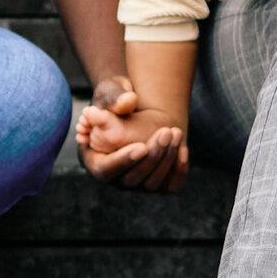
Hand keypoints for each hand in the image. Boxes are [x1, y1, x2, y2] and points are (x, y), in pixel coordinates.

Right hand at [73, 76, 188, 190]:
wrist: (140, 109)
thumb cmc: (118, 98)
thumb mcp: (111, 91)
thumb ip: (113, 97)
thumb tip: (126, 102)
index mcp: (94, 159)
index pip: (105, 170)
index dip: (123, 161)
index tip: (142, 147)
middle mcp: (113, 177)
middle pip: (130, 179)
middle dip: (151, 157)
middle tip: (166, 132)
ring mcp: (136, 184)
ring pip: (151, 183)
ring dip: (166, 159)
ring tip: (175, 132)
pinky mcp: (157, 184)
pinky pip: (169, 186)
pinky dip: (178, 170)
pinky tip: (182, 148)